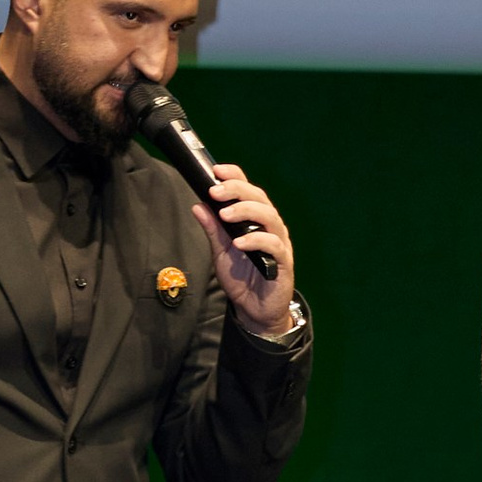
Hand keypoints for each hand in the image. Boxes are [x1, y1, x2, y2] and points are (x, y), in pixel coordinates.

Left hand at [190, 164, 296, 334]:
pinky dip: (256, 240)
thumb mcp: (220, 252)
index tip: (216, 171)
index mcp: (255, 219)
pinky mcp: (283, 261)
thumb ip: (212, 229)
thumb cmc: (241, 278)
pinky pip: (273, 245)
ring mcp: (278, 242)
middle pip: (259, 197)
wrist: (255, 309)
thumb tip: (198, 205)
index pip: (249, 189)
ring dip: (246, 211)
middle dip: (236, 190)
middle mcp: (269, 226)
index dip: (235, 176)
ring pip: (269, 216)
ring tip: (226, 215)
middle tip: (215, 192)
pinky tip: (239, 242)